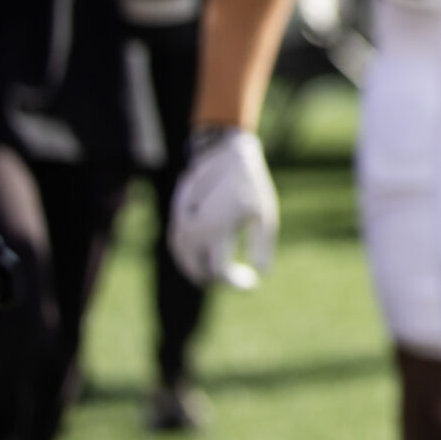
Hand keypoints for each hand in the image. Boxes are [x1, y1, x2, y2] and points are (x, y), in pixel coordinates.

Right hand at [170, 128, 277, 288]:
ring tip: (223, 273)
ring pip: (186, 262)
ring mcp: (182, 225)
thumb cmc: (250, 185)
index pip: (220, 272)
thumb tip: (262, 274)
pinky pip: (179, 248)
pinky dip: (190, 258)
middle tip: (237, 278)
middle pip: (199, 271)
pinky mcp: (176, 219)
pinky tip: (206, 258)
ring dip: (201, 270)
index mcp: (216, 230)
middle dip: (218, 279)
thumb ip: (262, 245)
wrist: (226, 154)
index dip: (235, 283)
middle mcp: (194, 231)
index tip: (251, 284)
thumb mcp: (264, 213)